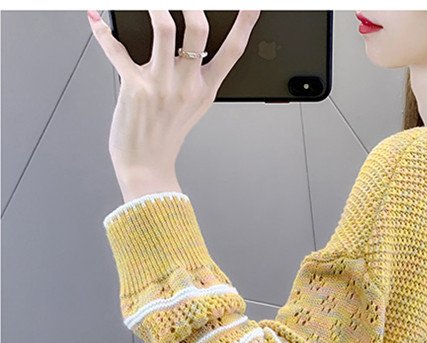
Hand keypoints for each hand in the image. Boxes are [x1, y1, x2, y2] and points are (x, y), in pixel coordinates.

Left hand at [87, 9, 259, 175]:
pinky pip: (117, 50)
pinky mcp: (135, 86)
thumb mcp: (191, 107)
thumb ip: (194, 76)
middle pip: (199, 30)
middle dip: (192, 3)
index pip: (232, 51)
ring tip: (148, 1)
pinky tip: (97, 21)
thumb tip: (188, 44)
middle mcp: (186, 85)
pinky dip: (103, 32)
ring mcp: (161, 85)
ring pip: (164, 29)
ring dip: (155, 5)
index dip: (245, 23)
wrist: (146, 165)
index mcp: (205, 89)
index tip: (251, 4)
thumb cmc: (164, 136)